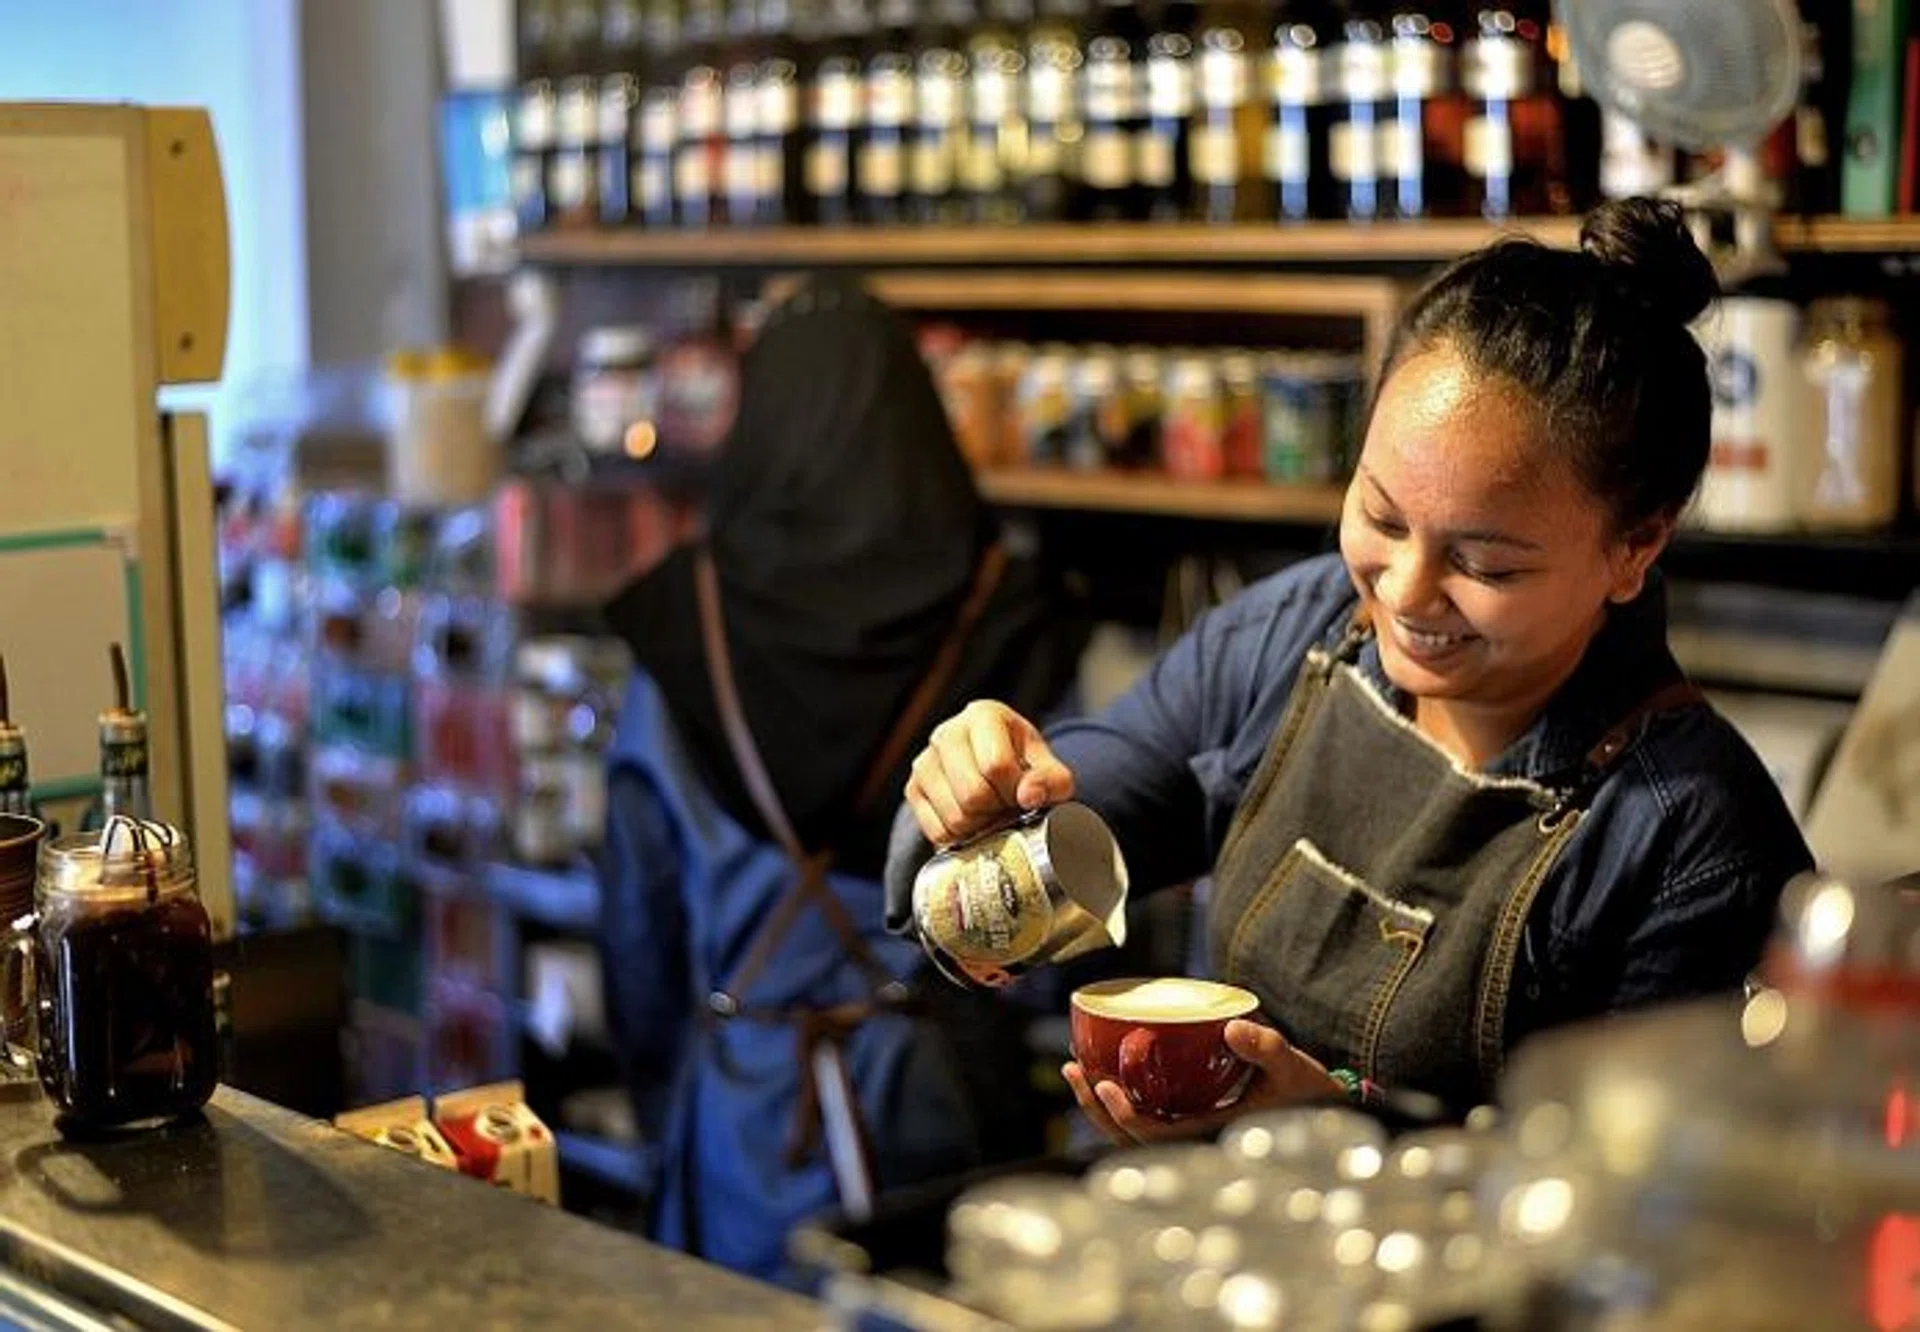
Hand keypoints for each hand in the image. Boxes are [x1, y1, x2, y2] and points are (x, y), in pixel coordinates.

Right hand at [905, 700, 1075, 846]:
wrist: (996, 768)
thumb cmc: (1023, 765)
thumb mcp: (1049, 768)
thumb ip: (1052, 780)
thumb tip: (1029, 796)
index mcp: (984, 716)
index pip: (996, 765)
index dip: (1015, 791)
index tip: (1022, 793)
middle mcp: (947, 733)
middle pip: (972, 794)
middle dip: (996, 809)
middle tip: (1006, 805)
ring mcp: (925, 761)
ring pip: (955, 816)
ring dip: (980, 824)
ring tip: (990, 810)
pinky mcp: (913, 789)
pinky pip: (938, 830)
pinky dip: (960, 835)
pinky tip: (973, 819)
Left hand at [1061, 1020, 1342, 1145]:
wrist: (1325, 1108)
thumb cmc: (1309, 1094)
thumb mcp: (1293, 1068)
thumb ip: (1267, 1048)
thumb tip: (1233, 1028)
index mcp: (1215, 1135)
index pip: (1158, 1138)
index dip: (1125, 1118)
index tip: (1104, 1086)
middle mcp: (1197, 1140)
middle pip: (1132, 1140)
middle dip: (1097, 1109)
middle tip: (1074, 1071)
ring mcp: (1191, 1133)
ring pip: (1134, 1133)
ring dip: (1101, 1105)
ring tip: (1076, 1070)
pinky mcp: (1190, 1120)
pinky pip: (1146, 1119)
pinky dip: (1121, 1101)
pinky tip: (1104, 1072)